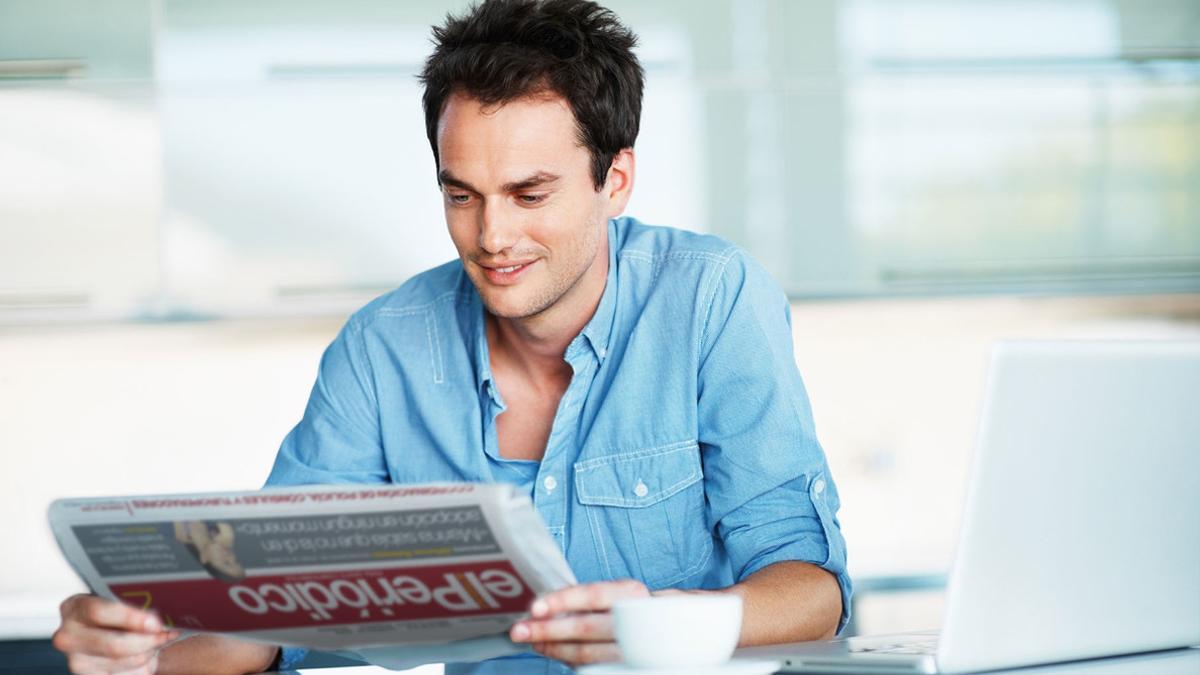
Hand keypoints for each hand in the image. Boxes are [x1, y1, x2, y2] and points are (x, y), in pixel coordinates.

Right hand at [52, 594, 180, 674]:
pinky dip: (143, 667)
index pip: (99, 612)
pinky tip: (148, 656)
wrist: (108, 632)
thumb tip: (160, 622)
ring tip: (157, 642)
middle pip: (113, 645)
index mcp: (74, 607)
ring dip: (148, 654)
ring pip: (123, 662)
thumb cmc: (118, 613)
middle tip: (166, 634)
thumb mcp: (121, 600)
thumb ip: (136, 607)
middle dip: (147, 641)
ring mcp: (76, 661)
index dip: (131, 618)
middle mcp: (68, 636)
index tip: (155, 623)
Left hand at [508, 579, 649, 664]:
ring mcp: (636, 647)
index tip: (534, 608)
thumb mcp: (615, 594)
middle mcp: (637, 618)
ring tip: (534, 643)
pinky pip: (594, 667)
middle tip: (519, 631)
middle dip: (548, 630)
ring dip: (554, 649)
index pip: (592, 594)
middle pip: (586, 627)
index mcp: (630, 592)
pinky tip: (555, 653)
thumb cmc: (630, 607)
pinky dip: (571, 661)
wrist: (668, 628)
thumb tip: (541, 608)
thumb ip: (584, 599)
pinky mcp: (631, 667)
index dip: (562, 600)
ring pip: (587, 652)